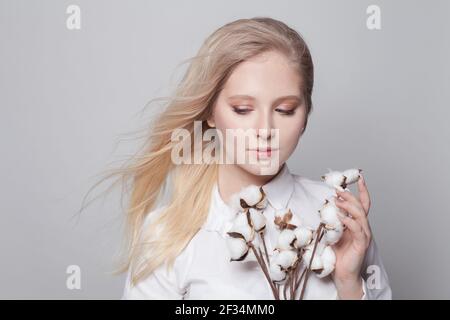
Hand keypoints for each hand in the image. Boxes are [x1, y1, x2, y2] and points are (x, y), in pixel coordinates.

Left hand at [331, 174, 371, 298]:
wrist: (342, 273)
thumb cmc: (337, 254)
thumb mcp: (332, 232)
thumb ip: (332, 220)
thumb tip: (325, 206)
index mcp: (357, 224)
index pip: (363, 204)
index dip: (362, 190)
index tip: (359, 177)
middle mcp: (363, 228)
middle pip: (361, 207)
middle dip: (350, 196)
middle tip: (338, 189)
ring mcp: (364, 235)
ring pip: (360, 216)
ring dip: (348, 206)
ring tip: (337, 200)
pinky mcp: (361, 244)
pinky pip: (357, 229)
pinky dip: (349, 221)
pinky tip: (341, 216)